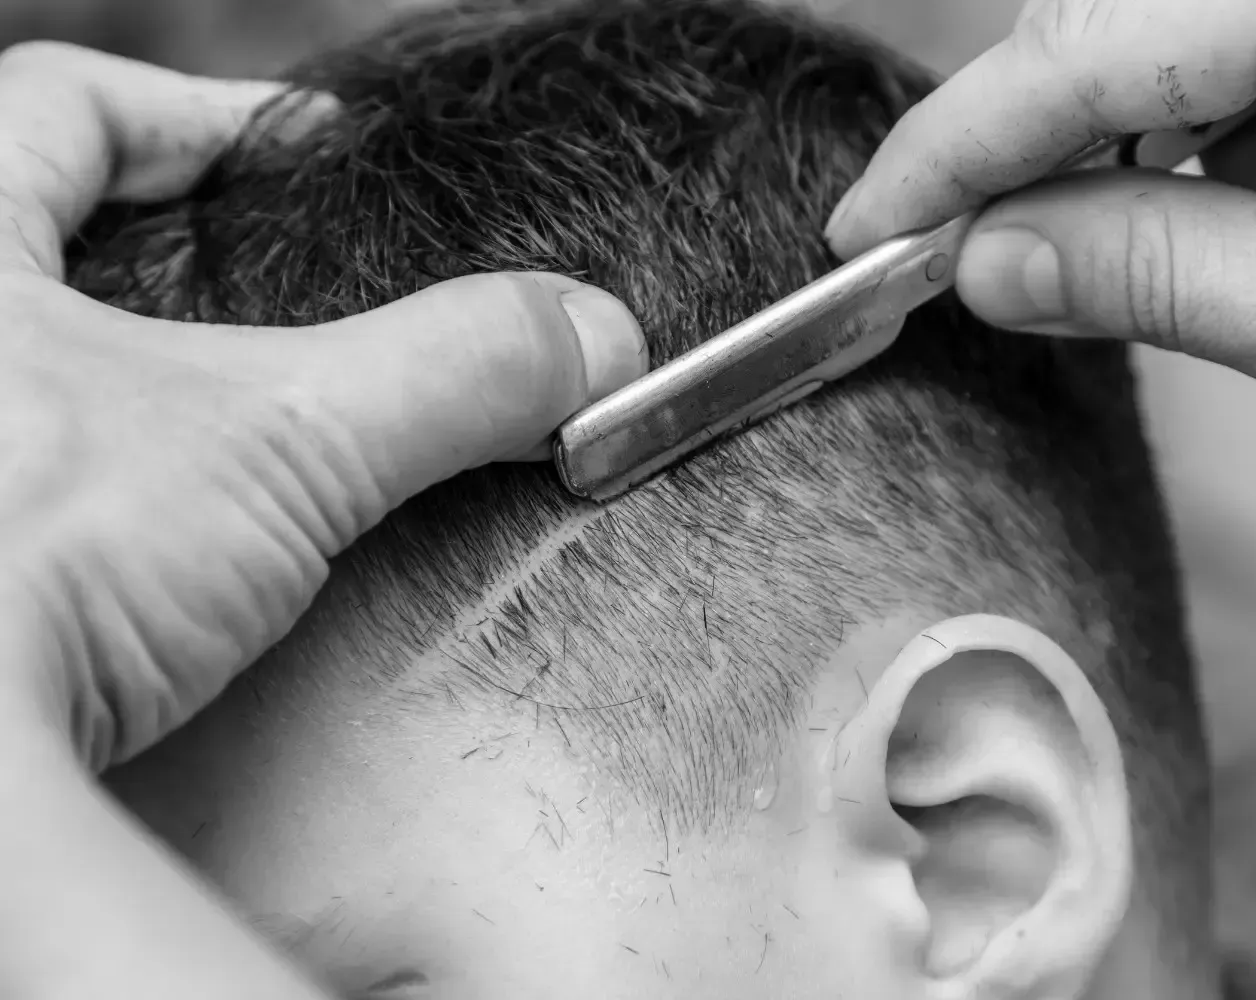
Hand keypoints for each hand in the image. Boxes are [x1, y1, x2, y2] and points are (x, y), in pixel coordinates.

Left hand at [0, 41, 646, 999]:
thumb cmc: (17, 568)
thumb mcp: (282, 444)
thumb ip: (445, 374)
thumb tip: (581, 341)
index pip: (70, 108)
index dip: (213, 120)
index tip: (313, 161)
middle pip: (39, 234)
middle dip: (173, 256)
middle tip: (284, 293)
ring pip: (37, 372)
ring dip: (134, 391)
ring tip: (242, 429)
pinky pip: (39, 497)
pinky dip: (112, 507)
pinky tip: (173, 555)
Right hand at [825, 0, 1255, 501]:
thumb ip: (1160, 275)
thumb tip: (991, 257)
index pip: (1096, 44)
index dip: (957, 145)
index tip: (868, 225)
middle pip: (1132, 0)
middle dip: (1024, 128)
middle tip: (952, 247)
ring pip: (1192, 2)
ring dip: (1114, 115)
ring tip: (1082, 230)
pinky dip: (1210, 97)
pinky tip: (1211, 176)